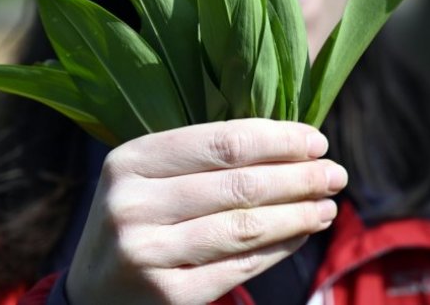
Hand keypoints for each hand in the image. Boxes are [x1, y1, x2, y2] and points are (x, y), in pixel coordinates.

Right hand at [65, 119, 346, 304]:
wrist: (92, 292)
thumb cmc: (140, 219)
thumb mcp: (152, 177)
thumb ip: (208, 156)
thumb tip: (297, 142)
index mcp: (131, 160)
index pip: (223, 141)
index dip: (279, 140)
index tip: (318, 141)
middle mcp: (133, 204)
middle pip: (241, 184)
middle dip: (300, 177)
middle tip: (337, 174)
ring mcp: (147, 253)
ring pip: (245, 227)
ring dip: (298, 214)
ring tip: (328, 206)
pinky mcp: (167, 295)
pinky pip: (241, 266)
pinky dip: (280, 248)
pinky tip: (302, 234)